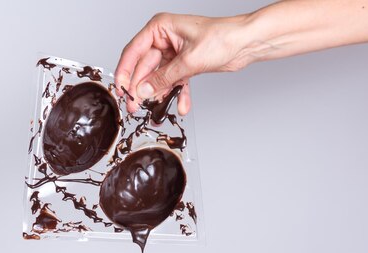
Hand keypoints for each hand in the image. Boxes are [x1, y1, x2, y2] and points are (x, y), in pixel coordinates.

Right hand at [115, 13, 254, 114]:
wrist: (246, 43)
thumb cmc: (223, 38)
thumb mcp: (189, 61)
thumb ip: (164, 78)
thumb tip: (143, 90)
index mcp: (160, 28)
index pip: (134, 51)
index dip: (125, 72)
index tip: (120, 90)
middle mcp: (164, 39)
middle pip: (145, 67)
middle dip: (141, 88)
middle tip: (135, 106)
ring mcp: (174, 52)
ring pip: (158, 77)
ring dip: (159, 94)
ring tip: (155, 110)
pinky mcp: (184, 64)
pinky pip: (174, 81)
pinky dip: (177, 94)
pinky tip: (182, 107)